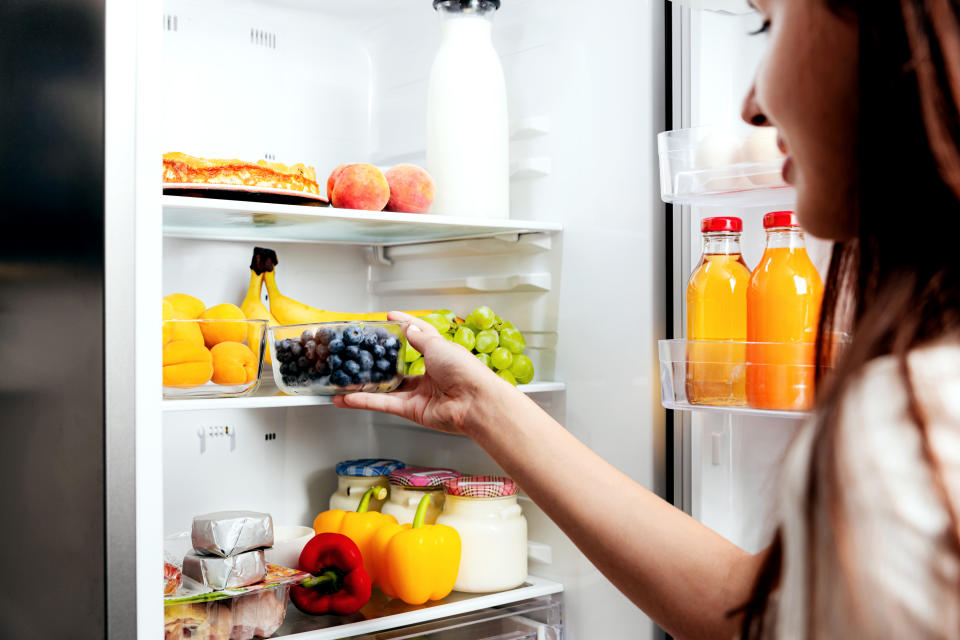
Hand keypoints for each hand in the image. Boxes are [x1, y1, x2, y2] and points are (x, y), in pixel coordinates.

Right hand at [333, 312, 512, 433]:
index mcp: (441, 355)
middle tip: (361, 353)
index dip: (405, 326)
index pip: (420, 336)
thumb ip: (420, 338)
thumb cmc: (465, 371)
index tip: (390, 318)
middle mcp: (431, 374)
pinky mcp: (413, 410)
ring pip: (387, 388)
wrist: (475, 402)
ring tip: (345, 381)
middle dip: (381, 361)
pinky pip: (384, 404)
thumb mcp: (438, 345)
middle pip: (400, 366)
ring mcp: (421, 394)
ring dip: (365, 386)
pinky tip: (347, 398)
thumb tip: (409, 328)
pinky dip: (364, 401)